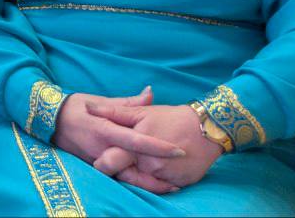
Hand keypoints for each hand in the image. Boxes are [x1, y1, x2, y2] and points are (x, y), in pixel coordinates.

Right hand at [53, 88, 186, 177]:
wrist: (48, 120)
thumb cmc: (75, 107)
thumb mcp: (100, 101)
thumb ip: (128, 103)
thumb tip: (150, 94)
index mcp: (105, 130)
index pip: (136, 141)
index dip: (158, 147)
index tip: (178, 150)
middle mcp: (102, 150)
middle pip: (134, 170)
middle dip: (157, 178)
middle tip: (180, 180)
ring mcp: (98, 162)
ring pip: (127, 179)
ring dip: (149, 185)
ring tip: (172, 186)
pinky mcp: (95, 168)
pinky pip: (119, 178)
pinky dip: (136, 182)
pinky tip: (151, 184)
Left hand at [106, 105, 222, 191]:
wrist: (207, 129)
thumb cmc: (171, 118)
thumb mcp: (141, 112)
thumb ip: (113, 112)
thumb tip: (88, 108)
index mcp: (136, 146)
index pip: (111, 161)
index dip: (102, 162)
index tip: (98, 160)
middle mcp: (150, 165)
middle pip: (127, 175)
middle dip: (121, 171)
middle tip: (121, 162)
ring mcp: (165, 176)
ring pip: (145, 182)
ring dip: (140, 175)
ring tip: (142, 163)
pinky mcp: (179, 184)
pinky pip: (162, 187)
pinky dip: (157, 180)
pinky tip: (158, 169)